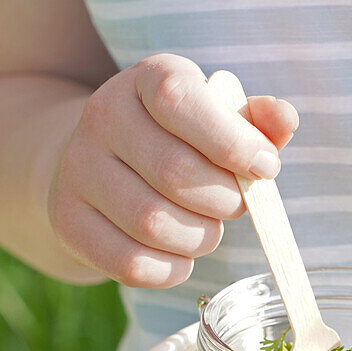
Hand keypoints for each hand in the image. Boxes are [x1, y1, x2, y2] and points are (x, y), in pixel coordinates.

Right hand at [48, 55, 298, 286]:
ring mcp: (78, 170)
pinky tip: (180, 256)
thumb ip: (257, 121)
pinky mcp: (68, 221)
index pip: (180, 100)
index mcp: (144, 80)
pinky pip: (130, 263)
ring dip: (199, 238)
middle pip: (174, 172)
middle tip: (236, 206)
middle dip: (224, 201)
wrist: (100, 165)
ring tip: (207, 231)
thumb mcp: (217, 119)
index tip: (266, 167)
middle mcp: (102, 117)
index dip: (232, 140)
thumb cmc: (178, 142)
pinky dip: (171, 269)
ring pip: (152, 223)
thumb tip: (283, 120)